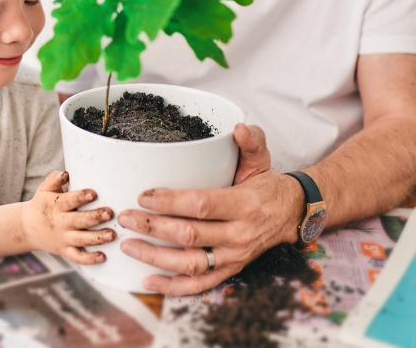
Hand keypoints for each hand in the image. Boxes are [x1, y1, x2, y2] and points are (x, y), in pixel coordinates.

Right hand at [22, 171, 115, 264]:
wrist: (27, 227)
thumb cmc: (43, 204)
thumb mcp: (44, 189)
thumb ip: (53, 180)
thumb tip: (64, 173)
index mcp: (56, 205)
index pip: (69, 201)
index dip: (80, 197)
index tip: (93, 194)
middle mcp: (60, 223)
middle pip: (78, 221)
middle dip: (94, 217)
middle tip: (109, 213)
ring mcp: (63, 238)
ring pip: (81, 240)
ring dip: (97, 238)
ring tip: (112, 235)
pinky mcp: (65, 251)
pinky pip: (77, 257)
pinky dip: (89, 259)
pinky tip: (103, 257)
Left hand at [116, 124, 304, 294]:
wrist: (289, 214)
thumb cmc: (266, 184)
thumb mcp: (262, 159)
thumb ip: (251, 141)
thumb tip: (238, 128)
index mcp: (245, 204)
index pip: (202, 205)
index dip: (170, 202)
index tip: (144, 195)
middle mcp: (239, 234)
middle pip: (190, 236)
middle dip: (153, 228)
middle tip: (125, 217)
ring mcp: (234, 256)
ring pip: (191, 264)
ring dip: (156, 258)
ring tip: (128, 245)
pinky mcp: (230, 270)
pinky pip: (200, 284)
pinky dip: (173, 287)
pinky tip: (148, 280)